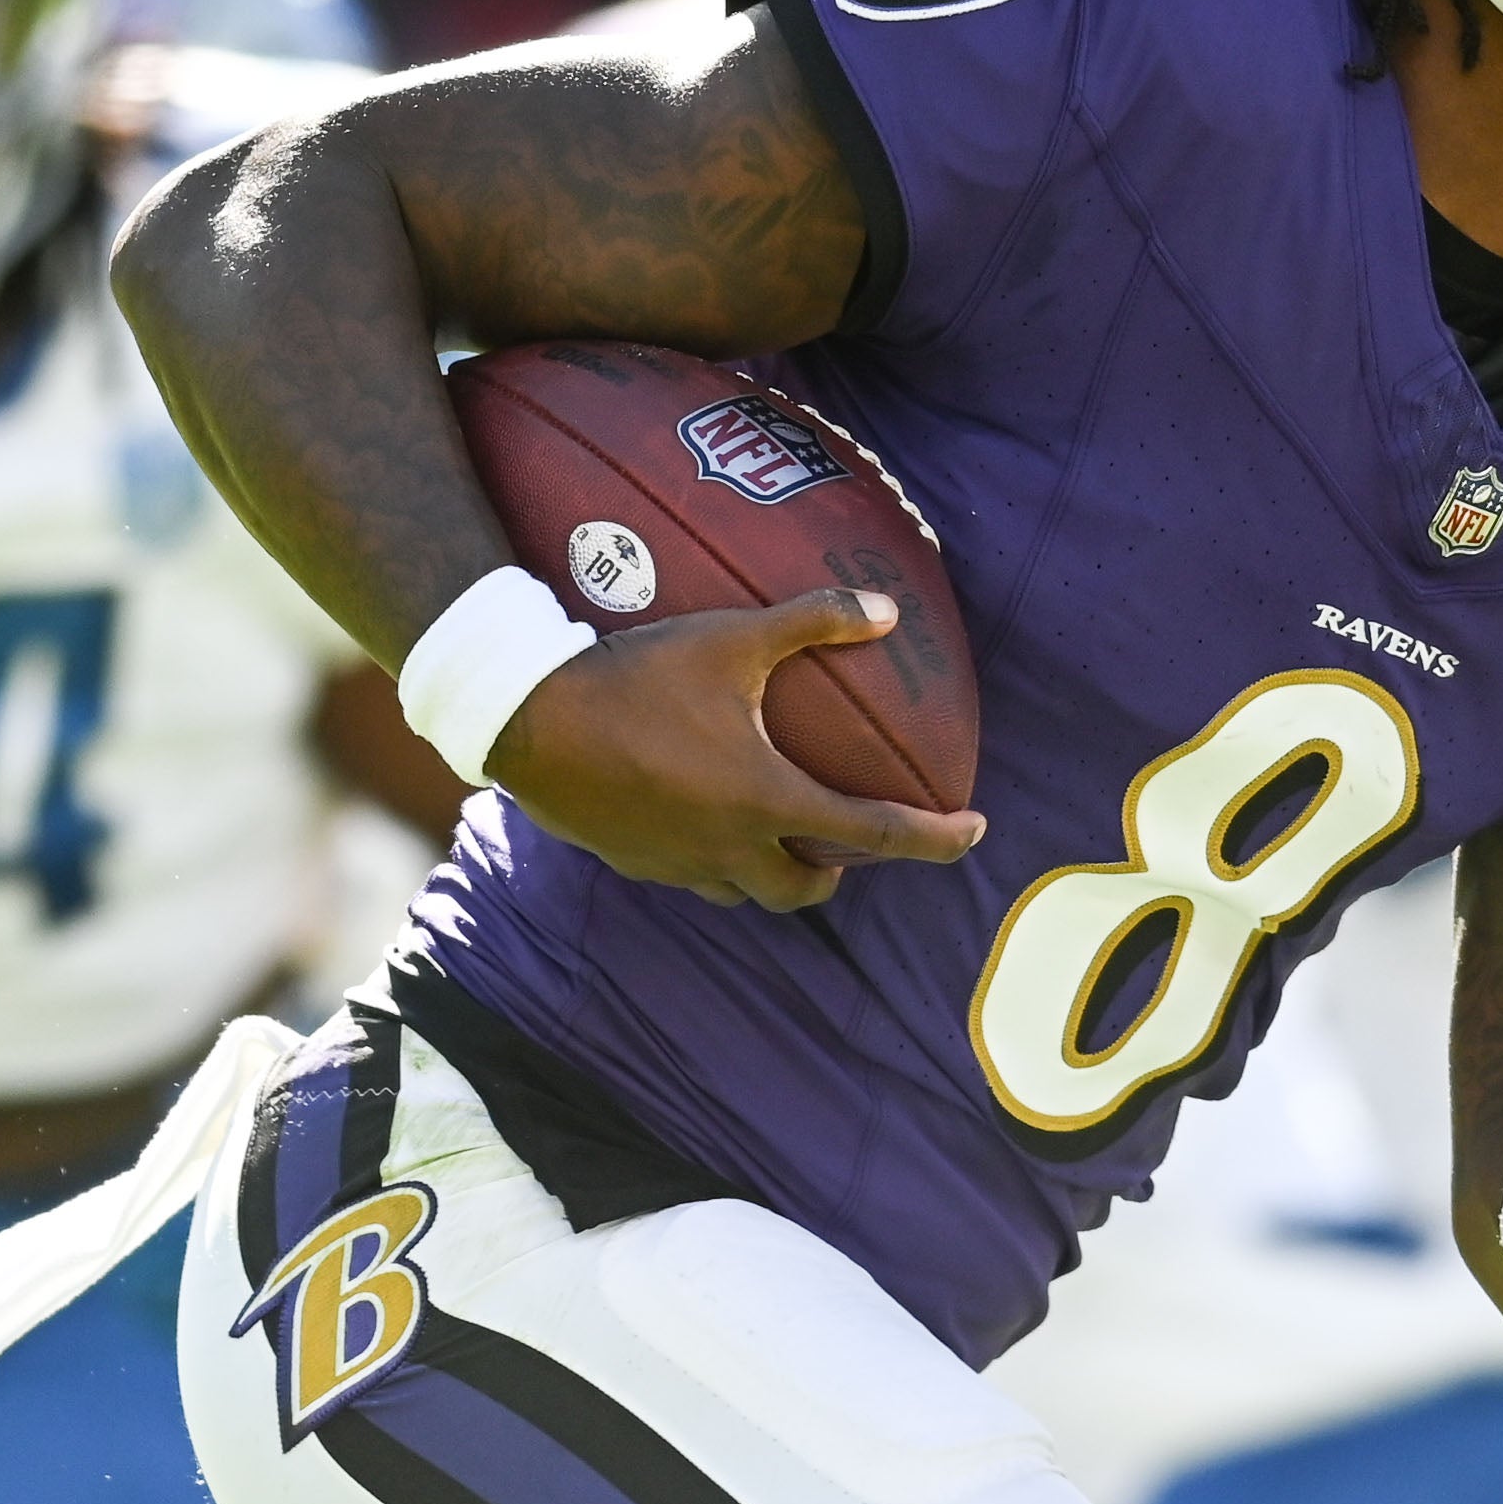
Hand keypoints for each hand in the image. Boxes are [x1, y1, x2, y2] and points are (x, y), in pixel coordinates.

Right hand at [491, 587, 982, 908]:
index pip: (877, 834)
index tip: (974, 832)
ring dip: (777, 874)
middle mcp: (731, 849)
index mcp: (769, 802)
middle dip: (840, 875)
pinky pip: (695, 878)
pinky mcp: (636, 865)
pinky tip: (709, 822)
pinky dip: (720, 863)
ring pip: (747, 894)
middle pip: (807, 892)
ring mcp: (680, 865)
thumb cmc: (636, 677)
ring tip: (783, 836)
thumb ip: (815, 621)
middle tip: (852, 844)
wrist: (527, 719)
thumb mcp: (733, 638)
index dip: (936, 838)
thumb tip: (887, 610)